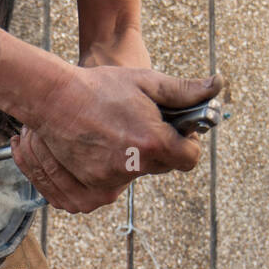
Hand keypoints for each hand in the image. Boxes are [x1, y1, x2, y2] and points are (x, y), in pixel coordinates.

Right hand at [10, 67, 223, 212]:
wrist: (54, 99)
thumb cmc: (101, 87)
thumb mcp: (146, 82)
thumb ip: (184, 91)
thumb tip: (215, 86)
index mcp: (152, 143)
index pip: (189, 159)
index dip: (187, 144)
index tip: (177, 133)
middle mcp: (133, 167)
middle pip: (163, 166)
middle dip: (159, 149)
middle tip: (142, 125)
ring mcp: (109, 180)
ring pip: (137, 174)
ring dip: (134, 158)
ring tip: (117, 132)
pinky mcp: (91, 185)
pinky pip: (114, 183)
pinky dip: (112, 168)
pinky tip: (102, 145)